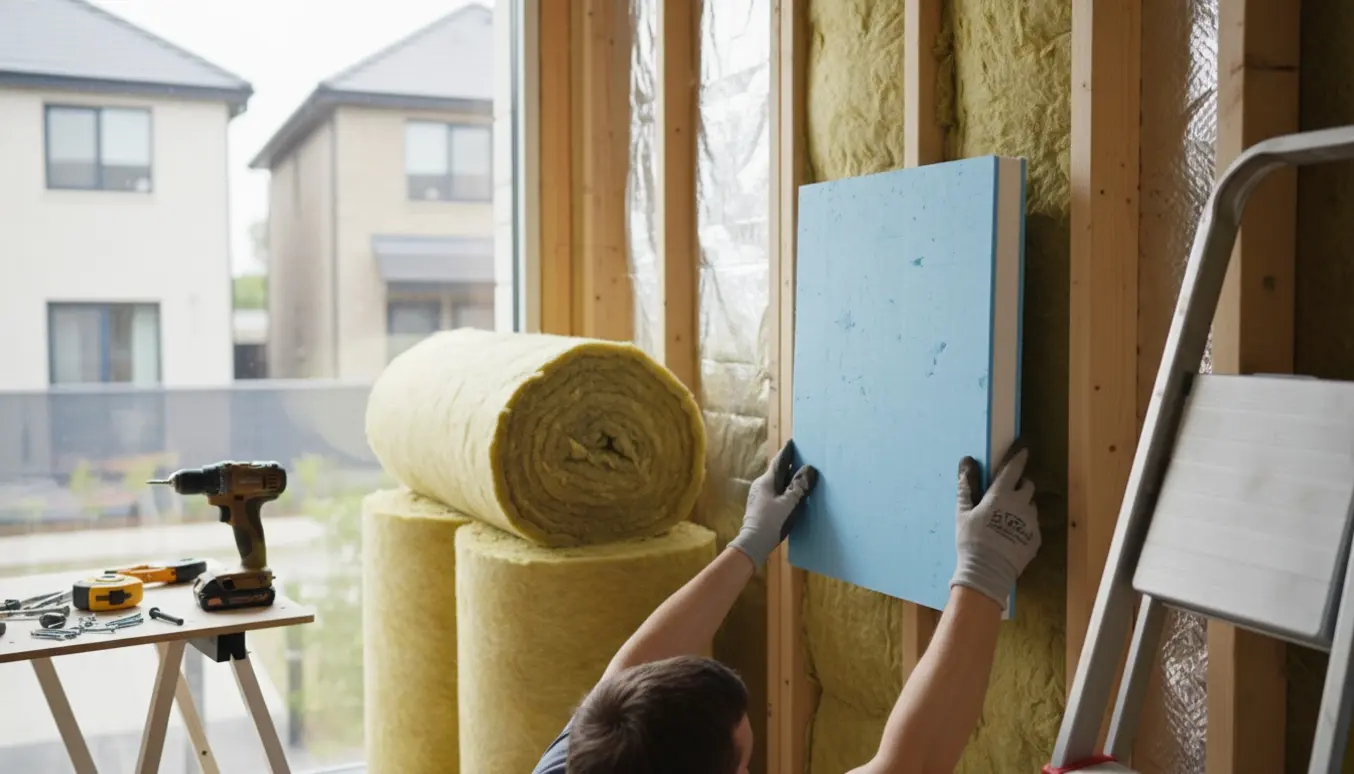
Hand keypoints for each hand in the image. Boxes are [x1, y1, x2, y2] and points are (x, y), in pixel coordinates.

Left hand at [729, 440, 817, 569]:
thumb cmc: (771, 522)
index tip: (793, 442)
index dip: (787, 452)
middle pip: (777, 471)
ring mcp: (758, 496)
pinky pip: (775, 492)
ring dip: (787, 479)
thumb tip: (810, 469)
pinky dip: (784, 489)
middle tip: (802, 458)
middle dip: (789, 465)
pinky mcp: (760, 506)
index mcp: (767, 481)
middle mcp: (761, 485)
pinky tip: (791, 495)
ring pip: (776, 483)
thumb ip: (799, 486)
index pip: (779, 461)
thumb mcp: (789, 503)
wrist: (753, 543)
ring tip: (799, 477)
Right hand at [949, 446, 1040, 610]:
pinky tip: (1011, 535)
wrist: (987, 572)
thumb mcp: (963, 513)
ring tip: (1008, 518)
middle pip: (1027, 486)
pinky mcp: (1035, 538)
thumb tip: (966, 462)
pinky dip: (1024, 525)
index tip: (1024, 450)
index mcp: (1001, 495)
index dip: (1019, 458)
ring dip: (1023, 506)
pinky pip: (1032, 525)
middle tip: (1008, 493)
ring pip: (1031, 506)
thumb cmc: (971, 540)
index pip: (1014, 469)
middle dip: (1020, 485)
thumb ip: (967, 487)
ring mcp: (1031, 522)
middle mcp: (1021, 504)